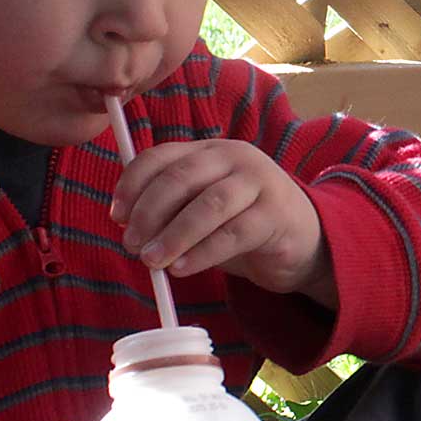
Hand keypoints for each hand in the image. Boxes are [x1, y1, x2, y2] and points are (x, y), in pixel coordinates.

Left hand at [113, 137, 334, 302]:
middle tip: (132, 244)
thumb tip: (128, 225)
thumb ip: (172, 208)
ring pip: (209, 204)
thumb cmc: (242, 222)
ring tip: (152, 260)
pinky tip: (182, 269)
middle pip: (182, 177)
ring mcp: (259, 183)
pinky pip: (233, 234)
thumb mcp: (204, 207)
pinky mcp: (276, 215)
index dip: (132, 184)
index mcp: (208, 151)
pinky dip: (202, 253)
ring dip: (174, 234)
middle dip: (150, 212)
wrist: (303, 238)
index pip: (161, 156)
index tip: (117, 215)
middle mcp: (234, 157)